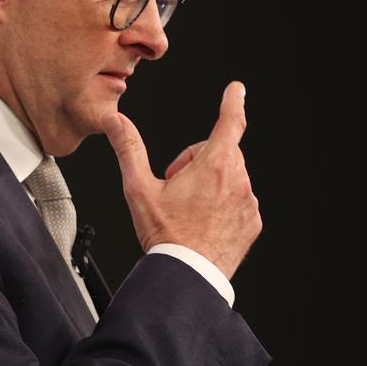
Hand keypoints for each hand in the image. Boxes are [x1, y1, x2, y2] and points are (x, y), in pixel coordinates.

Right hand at [101, 81, 260, 279]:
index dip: (233, 102)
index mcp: (214, 165)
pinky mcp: (251, 222)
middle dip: (199, 161)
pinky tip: (202, 222)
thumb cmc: (165, 235)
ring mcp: (248, 202)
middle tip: (175, 187)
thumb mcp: (139, 189)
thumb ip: (128, 148)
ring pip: (230, 177)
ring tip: (187, 210)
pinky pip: (239, 201)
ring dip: (211, 184)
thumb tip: (114, 121)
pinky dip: (222, 204)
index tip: (236, 89)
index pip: (229, 122)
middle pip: (221, 152)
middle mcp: (238, 180)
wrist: (187, 276)